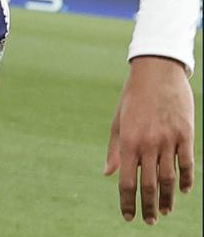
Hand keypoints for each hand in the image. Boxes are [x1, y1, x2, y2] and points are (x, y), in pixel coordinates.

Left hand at [105, 55, 195, 224]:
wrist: (156, 72)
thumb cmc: (133, 98)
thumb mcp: (118, 121)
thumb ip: (114, 150)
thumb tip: (108, 174)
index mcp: (128, 141)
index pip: (126, 180)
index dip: (127, 202)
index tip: (128, 217)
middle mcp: (148, 144)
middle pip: (149, 185)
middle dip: (148, 206)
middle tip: (150, 222)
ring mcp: (168, 140)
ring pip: (169, 178)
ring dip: (167, 199)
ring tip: (165, 212)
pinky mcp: (185, 135)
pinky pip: (187, 164)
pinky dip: (186, 181)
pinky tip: (183, 192)